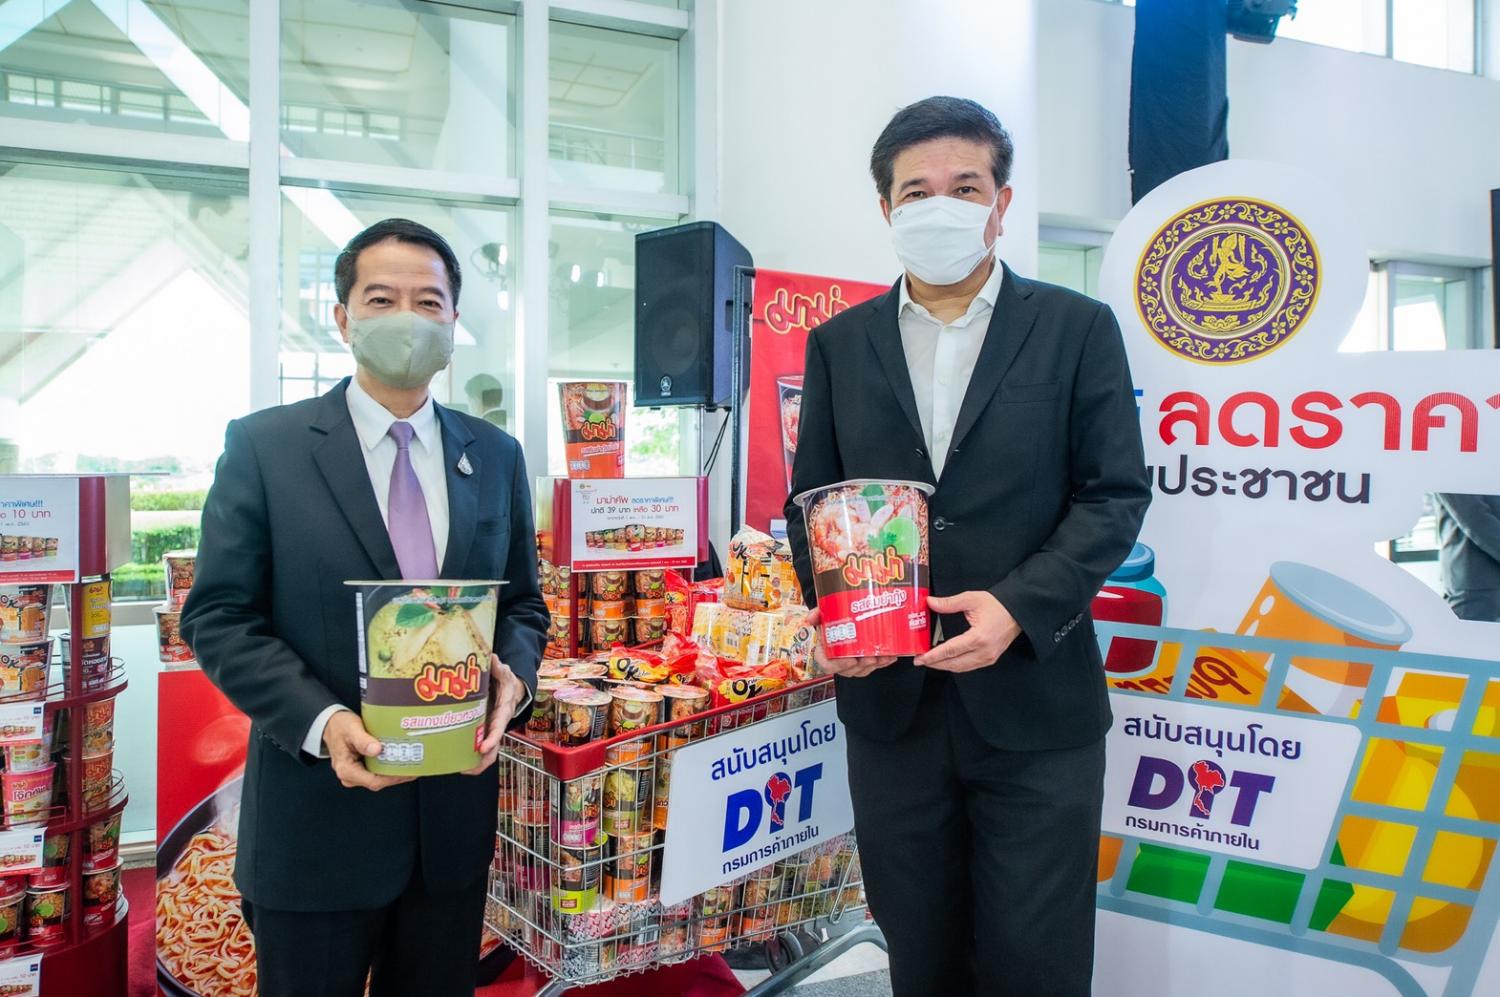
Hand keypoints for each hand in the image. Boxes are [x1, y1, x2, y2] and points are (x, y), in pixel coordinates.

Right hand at [323, 711, 414, 791]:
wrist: (331, 724)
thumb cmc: (339, 726)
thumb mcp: (351, 729)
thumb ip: (362, 740)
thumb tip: (377, 750)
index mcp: (346, 770)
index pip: (373, 781)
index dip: (392, 778)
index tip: (406, 772)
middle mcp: (350, 776)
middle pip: (378, 782)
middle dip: (397, 776)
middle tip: (415, 768)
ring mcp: (356, 774)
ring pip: (379, 778)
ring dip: (395, 773)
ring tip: (412, 764)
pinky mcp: (361, 769)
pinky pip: (377, 772)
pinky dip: (389, 768)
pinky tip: (401, 761)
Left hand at [466, 654, 526, 774]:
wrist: (511, 690)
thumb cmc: (506, 682)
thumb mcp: (504, 672)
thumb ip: (498, 666)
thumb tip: (492, 657)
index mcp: (503, 711)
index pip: (499, 726)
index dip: (492, 738)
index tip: (484, 747)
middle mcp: (497, 724)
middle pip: (494, 748)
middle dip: (482, 759)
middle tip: (466, 767)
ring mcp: (490, 731)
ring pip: (487, 754)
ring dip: (475, 764)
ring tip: (459, 769)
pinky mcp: (483, 733)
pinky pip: (478, 749)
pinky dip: (470, 758)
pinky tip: (456, 762)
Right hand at [805, 607, 896, 677]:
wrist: (844, 620)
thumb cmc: (832, 621)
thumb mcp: (823, 615)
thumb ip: (817, 614)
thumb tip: (810, 618)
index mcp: (825, 652)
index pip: (827, 665)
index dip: (838, 666)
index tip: (850, 659)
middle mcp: (839, 661)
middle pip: (849, 669)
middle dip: (861, 665)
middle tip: (870, 657)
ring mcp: (854, 664)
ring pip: (864, 670)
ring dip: (875, 664)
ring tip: (882, 656)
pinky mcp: (867, 663)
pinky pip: (876, 666)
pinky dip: (884, 662)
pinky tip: (891, 655)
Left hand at [916, 591, 1021, 672]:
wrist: (1017, 611)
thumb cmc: (997, 605)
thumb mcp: (971, 599)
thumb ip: (949, 603)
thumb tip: (930, 602)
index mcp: (979, 637)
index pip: (950, 650)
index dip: (933, 656)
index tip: (920, 658)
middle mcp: (984, 651)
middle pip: (954, 664)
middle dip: (935, 664)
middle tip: (919, 661)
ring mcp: (988, 658)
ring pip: (961, 668)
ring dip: (944, 666)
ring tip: (930, 661)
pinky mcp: (990, 659)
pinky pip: (969, 666)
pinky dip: (955, 665)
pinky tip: (946, 660)